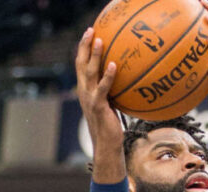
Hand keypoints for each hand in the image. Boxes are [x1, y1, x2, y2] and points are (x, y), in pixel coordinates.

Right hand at [75, 28, 124, 180]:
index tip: (89, 34)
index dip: (83, 49)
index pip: (81, 65)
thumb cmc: (111, 127)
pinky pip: (103, 88)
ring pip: (89, 72)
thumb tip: (126, 81)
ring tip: (100, 40)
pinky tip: (114, 65)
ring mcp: (89, 99)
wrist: (106, 146)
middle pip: (81, 64)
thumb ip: (112, 92)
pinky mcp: (98, 106)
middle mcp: (84, 92)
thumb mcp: (111, 106)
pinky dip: (108, 76)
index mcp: (85, 90)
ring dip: (94, 55)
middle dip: (84, 46)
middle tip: (90, 30)